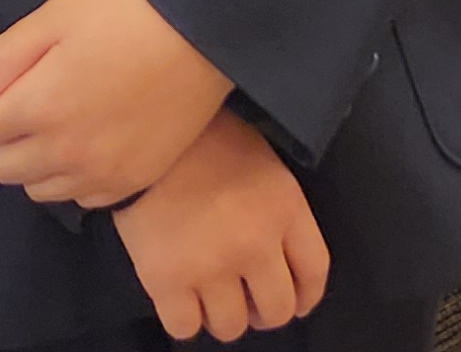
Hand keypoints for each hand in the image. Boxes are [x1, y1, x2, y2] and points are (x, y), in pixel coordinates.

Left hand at [0, 0, 230, 207]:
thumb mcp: (56, 15)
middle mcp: (64, 151)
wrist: (202, 32)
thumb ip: (3, 59)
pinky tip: (95, 144)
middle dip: (10, 137)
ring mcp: (99, 173)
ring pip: (39, 190)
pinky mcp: (132, 182)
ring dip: (40, 162)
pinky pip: (82, 199)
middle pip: (4, 168)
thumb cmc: (124, 14)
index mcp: (40, 106)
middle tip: (39, 104)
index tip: (16, 83)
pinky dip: (78, 178)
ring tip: (67, 125)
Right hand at [112, 113, 329, 344]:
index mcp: (284, 208)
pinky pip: (185, 328)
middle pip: (277, 310)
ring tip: (213, 297)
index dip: (308, 296)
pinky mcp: (166, 280)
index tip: (298, 301)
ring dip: (224, 317)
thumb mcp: (263, 160)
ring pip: (231, 327)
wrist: (145, 133)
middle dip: (265, 312)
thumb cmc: (204, 137)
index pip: (315, 271)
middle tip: (250, 302)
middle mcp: (254, 244)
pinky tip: (182, 298)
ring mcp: (210, 266)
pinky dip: (185, 319)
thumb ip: (279, 209)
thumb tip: (283, 254)